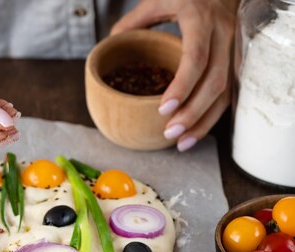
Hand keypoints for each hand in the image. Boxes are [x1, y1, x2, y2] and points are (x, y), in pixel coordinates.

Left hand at [112, 0, 237, 151]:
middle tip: (170, 133)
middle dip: (193, 112)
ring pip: (226, 92)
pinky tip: (195, 133)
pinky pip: (229, 94)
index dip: (182, 86)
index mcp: (200, 20)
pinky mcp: (237, 62)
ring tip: (181, 143)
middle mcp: (222, 35)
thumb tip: (110, 44)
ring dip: (204, 121)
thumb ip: (133, 21)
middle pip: (214, 81)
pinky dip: (212, 116)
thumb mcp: (158, 0)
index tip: (164, 109)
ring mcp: (234, 49)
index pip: (196, 58)